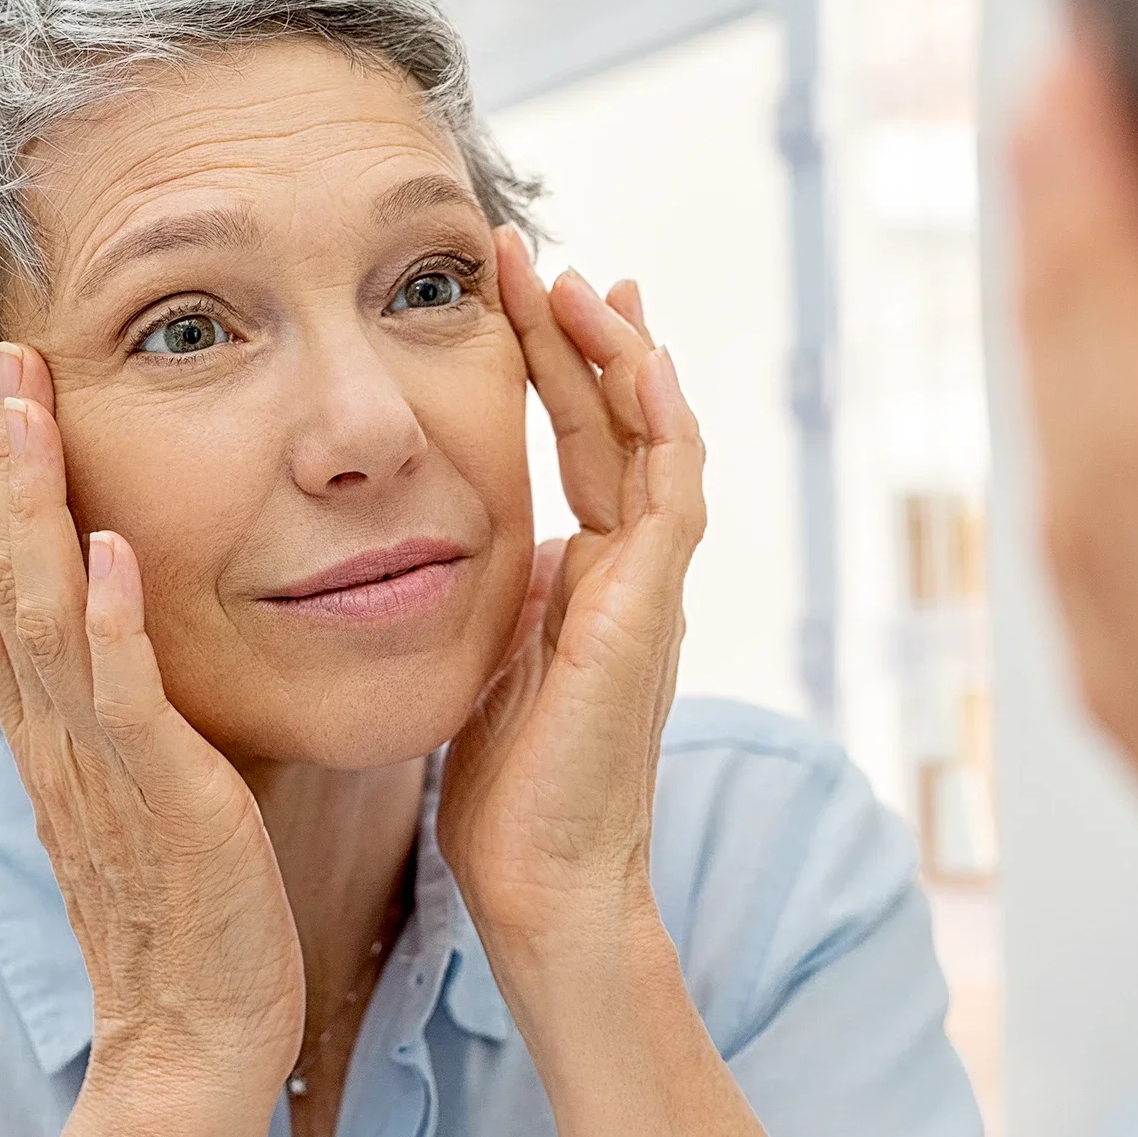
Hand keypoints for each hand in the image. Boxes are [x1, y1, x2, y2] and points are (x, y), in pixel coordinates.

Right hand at [0, 343, 302, 1136]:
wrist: (197, 1029)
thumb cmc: (184, 903)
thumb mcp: (133, 779)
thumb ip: (114, 700)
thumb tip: (114, 617)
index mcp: (42, 728)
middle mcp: (49, 733)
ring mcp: (96, 761)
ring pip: (38, 610)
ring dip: (27, 503)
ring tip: (21, 404)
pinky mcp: (161, 794)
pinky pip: (124, 696)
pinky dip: (109, 620)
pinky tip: (107, 548)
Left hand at [438, 227, 705, 947]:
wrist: (541, 880)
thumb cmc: (506, 793)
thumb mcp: (488, 660)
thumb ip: (496, 595)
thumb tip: (465, 541)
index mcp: (589, 579)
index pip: (583, 444)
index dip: (555, 365)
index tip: (521, 292)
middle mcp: (631, 572)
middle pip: (618, 423)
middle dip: (582, 334)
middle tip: (539, 255)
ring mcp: (650, 590)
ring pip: (656, 442)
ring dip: (621, 357)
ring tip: (581, 280)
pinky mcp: (652, 613)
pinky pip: (672, 497)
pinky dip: (664, 424)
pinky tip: (641, 361)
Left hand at [1012, 19, 1137, 978]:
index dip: (1124, 274)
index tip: (1088, 129)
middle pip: (1105, 453)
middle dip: (1073, 269)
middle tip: (1056, 112)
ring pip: (1084, 507)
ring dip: (1063, 347)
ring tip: (1063, 212)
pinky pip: (1097, 584)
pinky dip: (1083, 458)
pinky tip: (1087, 409)